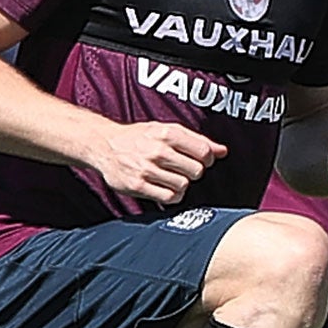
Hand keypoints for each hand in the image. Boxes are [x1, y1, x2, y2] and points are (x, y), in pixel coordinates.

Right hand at [88, 122, 225, 203]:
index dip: (208, 159)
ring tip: (171, 177)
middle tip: (183, 169)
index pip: (204, 152)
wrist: (104, 144)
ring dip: (182, 184)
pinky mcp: (137, 185)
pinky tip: (164, 187)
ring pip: (184, 186)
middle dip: (194, 172)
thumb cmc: (141, 137)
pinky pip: (169, 197)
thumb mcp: (167, 130)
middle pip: (196, 171)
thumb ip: (197, 140)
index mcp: (167, 133)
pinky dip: (171, 195)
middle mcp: (157, 150)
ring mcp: (146, 169)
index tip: (201, 161)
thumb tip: (223, 151)